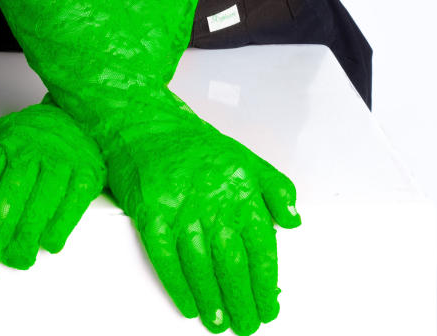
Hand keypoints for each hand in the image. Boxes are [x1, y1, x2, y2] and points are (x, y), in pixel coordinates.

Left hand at [0, 99, 105, 276]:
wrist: (78, 118)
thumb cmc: (32, 134)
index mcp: (5, 143)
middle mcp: (30, 151)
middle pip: (5, 207)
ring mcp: (59, 163)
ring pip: (36, 215)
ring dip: (22, 247)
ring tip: (16, 260)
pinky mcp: (85, 175)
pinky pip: (68, 213)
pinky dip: (55, 235)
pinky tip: (45, 244)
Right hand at [104, 99, 300, 334]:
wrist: (143, 121)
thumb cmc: (191, 143)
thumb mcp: (244, 156)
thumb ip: (274, 188)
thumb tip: (293, 220)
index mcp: (240, 187)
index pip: (261, 246)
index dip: (266, 282)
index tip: (269, 304)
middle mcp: (212, 198)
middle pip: (233, 263)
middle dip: (243, 300)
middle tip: (247, 324)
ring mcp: (179, 207)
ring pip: (201, 266)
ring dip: (213, 300)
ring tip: (220, 322)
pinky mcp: (149, 212)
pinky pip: (165, 258)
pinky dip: (178, 286)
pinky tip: (188, 304)